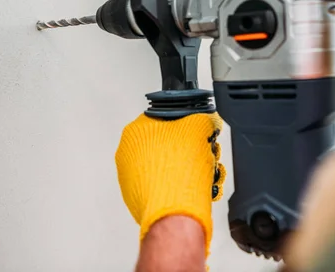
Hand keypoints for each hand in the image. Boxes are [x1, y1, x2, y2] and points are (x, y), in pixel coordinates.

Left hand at [115, 112, 224, 256]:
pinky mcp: (138, 200)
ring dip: (187, 170)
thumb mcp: (199, 128)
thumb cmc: (179, 172)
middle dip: (189, 150)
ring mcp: (130, 179)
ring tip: (203, 175)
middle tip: (205, 155)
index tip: (199, 133)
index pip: (163, 119)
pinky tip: (191, 189)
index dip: (187, 126)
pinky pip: (162, 187)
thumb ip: (203, 119)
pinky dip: (178, 187)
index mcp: (135, 132)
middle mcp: (127, 155)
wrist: (175, 213)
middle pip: (166, 145)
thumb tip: (208, 121)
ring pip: (166, 167)